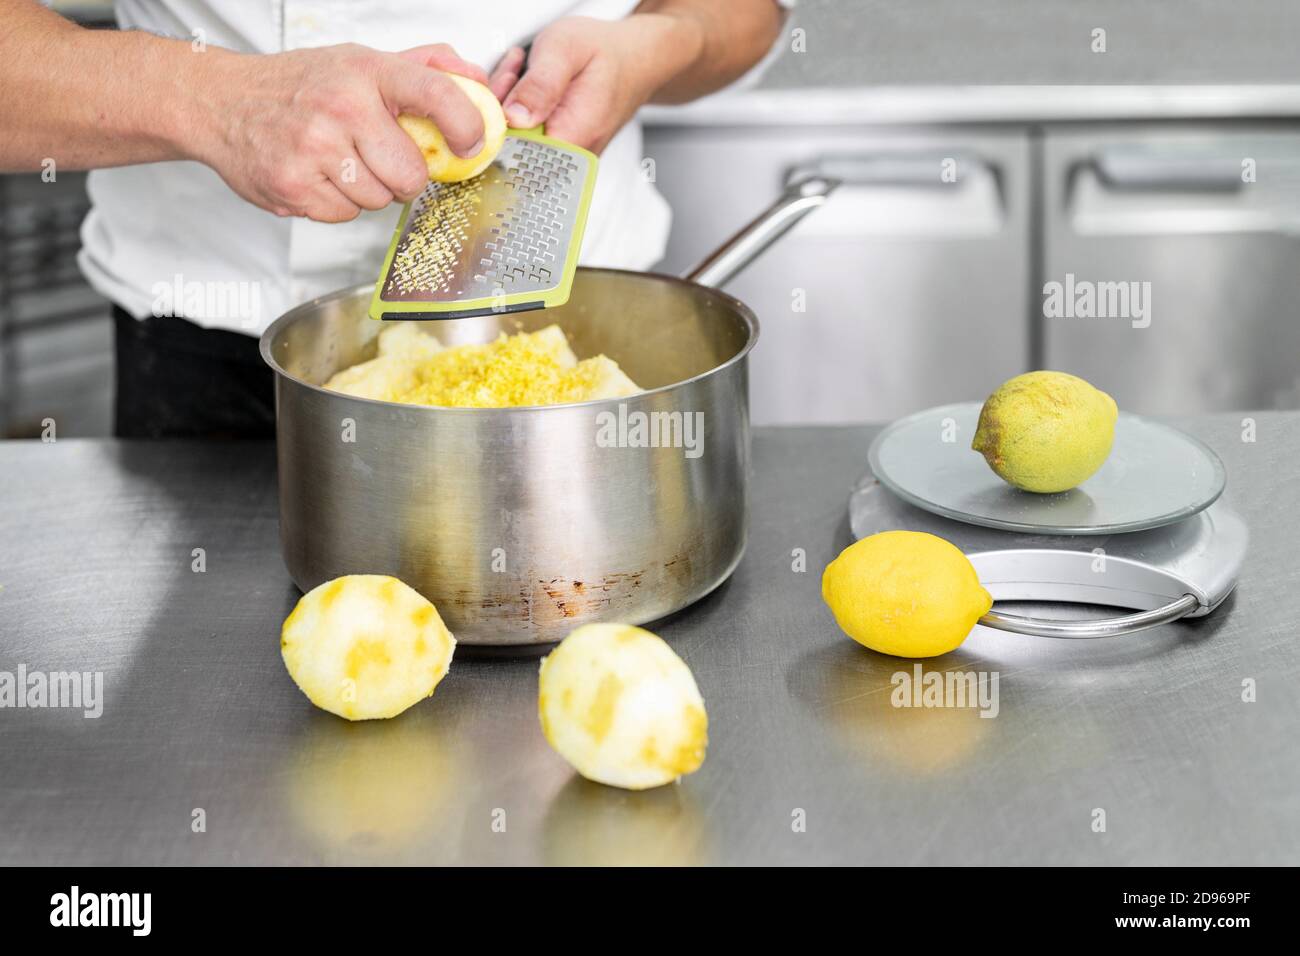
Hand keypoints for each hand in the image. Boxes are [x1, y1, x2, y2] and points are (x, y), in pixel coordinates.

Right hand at [192, 43, 488, 221]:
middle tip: (382, 158)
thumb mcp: (362, 61)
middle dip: (405, 176)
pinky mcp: (294, 186)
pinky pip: (344, 215)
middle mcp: (341, 107)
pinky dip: (338, 203)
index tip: (470, 143)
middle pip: (411, 174)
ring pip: (378, 200)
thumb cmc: (302, 84)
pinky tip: (320, 176)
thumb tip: (479, 83)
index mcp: (365, 71)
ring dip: (368, 190)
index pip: (436, 94)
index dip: (465, 125)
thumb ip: (425, 69)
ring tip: (342, 162)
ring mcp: (314, 149)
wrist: (223, 102)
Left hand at [489, 15, 701, 154]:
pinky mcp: (559, 150)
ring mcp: (565, 156)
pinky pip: (525, 137)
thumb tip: (514, 117)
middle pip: (512, 148)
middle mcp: (570, 157)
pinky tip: (529, 87)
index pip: (515, 151)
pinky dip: (518, 110)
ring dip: (509, 105)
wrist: (633, 59)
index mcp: (572, 138)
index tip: (509, 83)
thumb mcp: (566, 50)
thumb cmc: (603, 51)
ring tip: (524, 73)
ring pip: (515, 141)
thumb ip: (540, 84)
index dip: (499, 119)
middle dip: (501, 108)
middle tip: (515, 71)